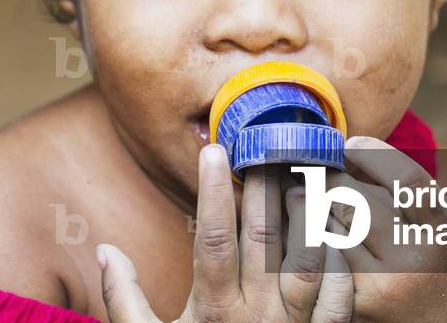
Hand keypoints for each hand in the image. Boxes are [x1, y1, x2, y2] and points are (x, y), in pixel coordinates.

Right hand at [98, 143, 353, 321]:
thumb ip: (123, 299)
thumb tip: (104, 249)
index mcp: (212, 311)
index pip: (211, 237)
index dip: (212, 190)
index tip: (215, 149)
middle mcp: (254, 316)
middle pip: (263, 236)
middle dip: (265, 184)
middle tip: (268, 142)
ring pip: (307, 258)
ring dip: (309, 213)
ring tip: (307, 171)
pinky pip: (341, 297)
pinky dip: (342, 261)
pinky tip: (340, 226)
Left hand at [323, 137, 446, 322]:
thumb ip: (418, 199)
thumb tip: (361, 156)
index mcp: (445, 232)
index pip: (407, 180)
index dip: (374, 154)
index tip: (351, 144)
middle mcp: (417, 258)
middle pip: (358, 200)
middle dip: (331, 180)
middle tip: (317, 170)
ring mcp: (385, 285)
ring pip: (333, 228)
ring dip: (313, 207)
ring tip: (301, 194)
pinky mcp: (358, 306)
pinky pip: (325, 260)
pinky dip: (313, 241)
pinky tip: (305, 231)